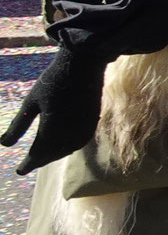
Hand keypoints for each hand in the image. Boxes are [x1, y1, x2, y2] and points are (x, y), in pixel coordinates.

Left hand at [1, 51, 105, 174]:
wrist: (84, 64)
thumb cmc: (53, 80)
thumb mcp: (30, 103)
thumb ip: (18, 126)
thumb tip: (3, 144)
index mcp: (52, 130)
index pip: (38, 154)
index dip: (28, 164)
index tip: (19, 171)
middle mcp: (70, 133)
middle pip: (53, 155)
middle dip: (40, 160)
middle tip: (28, 165)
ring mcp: (84, 128)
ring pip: (67, 150)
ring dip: (54, 155)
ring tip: (43, 156)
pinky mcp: (92, 121)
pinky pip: (78, 142)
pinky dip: (67, 147)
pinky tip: (62, 145)